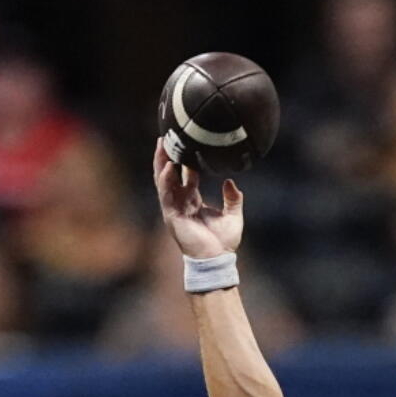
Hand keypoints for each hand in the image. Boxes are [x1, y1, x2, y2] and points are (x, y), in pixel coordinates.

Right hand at [153, 138, 243, 257]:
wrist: (217, 259)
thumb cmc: (223, 242)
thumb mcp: (233, 215)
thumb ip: (233, 198)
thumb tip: (230, 181)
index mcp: (194, 201)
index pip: (186, 176)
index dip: (185, 161)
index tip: (187, 144)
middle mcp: (181, 202)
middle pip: (170, 175)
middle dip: (167, 156)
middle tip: (167, 137)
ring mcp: (174, 208)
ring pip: (164, 181)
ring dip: (161, 162)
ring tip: (161, 145)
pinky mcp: (172, 215)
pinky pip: (166, 194)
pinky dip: (166, 179)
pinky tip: (168, 166)